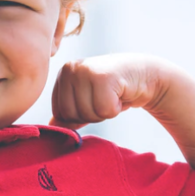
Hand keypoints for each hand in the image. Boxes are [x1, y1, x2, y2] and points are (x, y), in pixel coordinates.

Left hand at [49, 53, 173, 128]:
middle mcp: (71, 69)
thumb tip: (50, 126)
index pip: (59, 113)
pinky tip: (121, 94)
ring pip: (88, 114)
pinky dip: (116, 109)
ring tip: (113, 95)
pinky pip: (104, 110)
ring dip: (105, 112)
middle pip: (71, 115)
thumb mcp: (86, 100)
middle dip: (92, 115)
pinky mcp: (103, 77)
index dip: (79, 116)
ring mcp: (86, 71)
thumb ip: (68, 113)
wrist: (144, 75)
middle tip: (105, 99)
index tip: (94, 101)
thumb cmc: (113, 90)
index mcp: (63, 74)